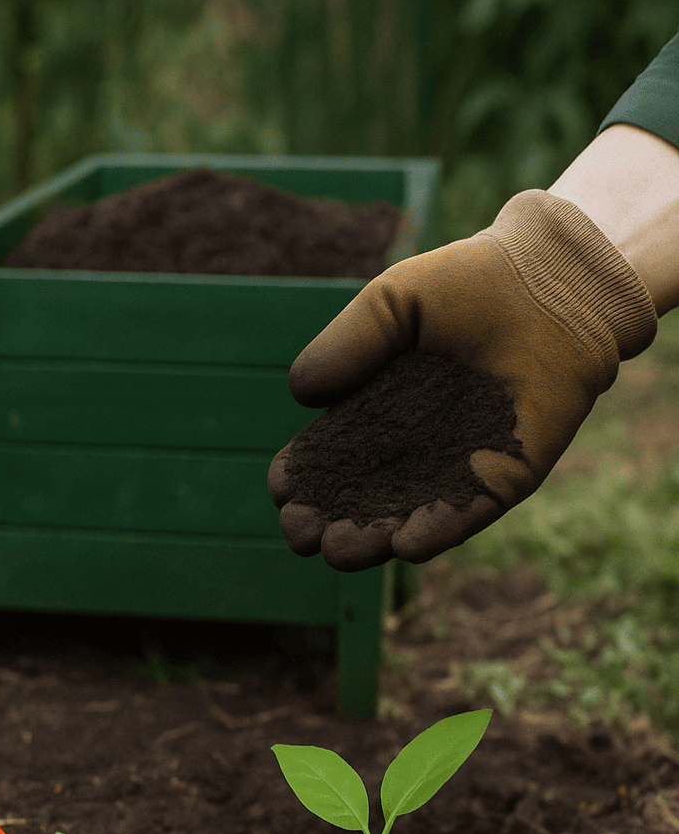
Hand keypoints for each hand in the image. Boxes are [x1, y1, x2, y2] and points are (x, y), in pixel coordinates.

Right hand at [268, 189, 656, 568]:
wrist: (552, 285)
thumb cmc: (468, 284)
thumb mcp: (392, 302)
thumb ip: (348, 343)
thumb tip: (300, 394)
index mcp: (376, 411)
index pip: (329, 455)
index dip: (302, 476)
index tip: (280, 488)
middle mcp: (412, 448)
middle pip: (359, 498)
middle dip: (327, 519)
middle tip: (300, 534)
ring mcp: (457, 468)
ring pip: (406, 517)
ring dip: (371, 540)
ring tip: (339, 550)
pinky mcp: (504, 479)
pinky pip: (466, 515)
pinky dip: (436, 533)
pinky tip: (404, 547)